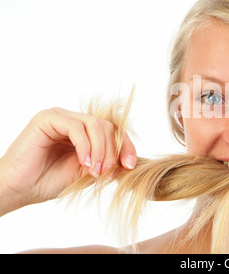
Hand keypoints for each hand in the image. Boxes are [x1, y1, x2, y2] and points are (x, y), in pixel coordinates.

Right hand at [0, 107, 136, 210]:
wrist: (20, 189)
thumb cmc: (49, 181)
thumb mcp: (88, 173)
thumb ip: (108, 164)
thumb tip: (131, 163)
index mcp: (85, 131)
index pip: (113, 131)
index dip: (126, 146)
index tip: (131, 165)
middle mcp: (74, 120)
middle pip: (107, 126)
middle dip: (112, 150)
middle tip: (107, 172)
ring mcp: (61, 117)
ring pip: (95, 124)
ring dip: (100, 150)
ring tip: (95, 171)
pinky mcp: (48, 118)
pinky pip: (76, 127)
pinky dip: (85, 146)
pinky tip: (85, 163)